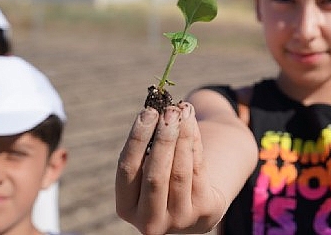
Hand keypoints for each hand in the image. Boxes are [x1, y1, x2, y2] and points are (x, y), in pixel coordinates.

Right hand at [115, 103, 224, 234]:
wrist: (196, 205)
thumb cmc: (165, 177)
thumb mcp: (149, 168)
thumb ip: (148, 146)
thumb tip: (160, 108)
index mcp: (126, 208)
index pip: (127, 170)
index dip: (137, 139)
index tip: (148, 112)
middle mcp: (149, 221)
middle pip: (154, 175)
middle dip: (163, 139)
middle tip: (169, 111)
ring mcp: (178, 220)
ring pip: (180, 172)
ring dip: (182, 137)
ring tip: (184, 111)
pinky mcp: (203, 212)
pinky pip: (199, 171)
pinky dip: (195, 144)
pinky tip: (192, 123)